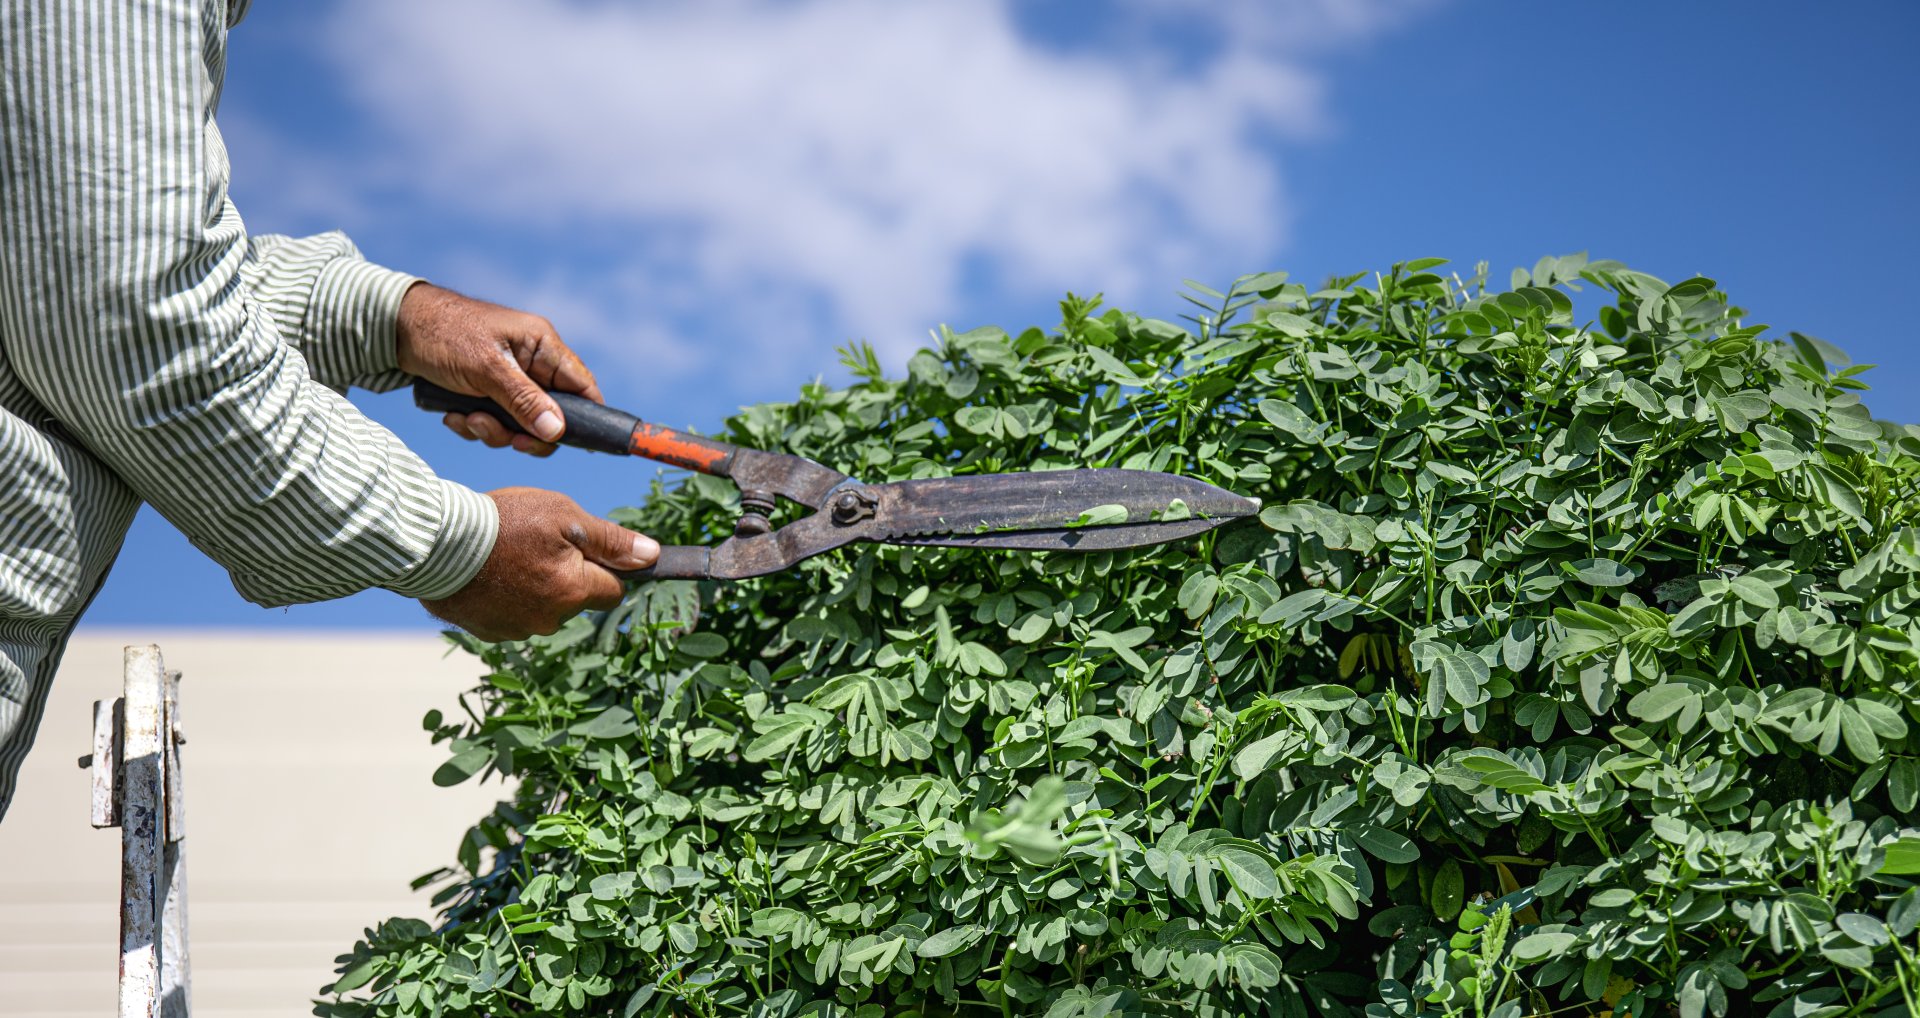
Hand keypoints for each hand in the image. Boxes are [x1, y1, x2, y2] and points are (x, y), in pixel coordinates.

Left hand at [396, 282, 600, 456]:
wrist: (394, 330)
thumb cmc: (443, 335)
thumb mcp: (486, 369)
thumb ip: (524, 401)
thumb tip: (558, 432)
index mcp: (542, 346)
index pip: (583, 386)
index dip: (587, 417)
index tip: (575, 443)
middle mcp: (531, 364)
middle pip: (552, 415)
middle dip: (525, 432)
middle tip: (507, 439)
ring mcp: (509, 379)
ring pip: (520, 424)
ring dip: (494, 431)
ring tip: (466, 420)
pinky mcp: (486, 392)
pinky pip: (495, 422)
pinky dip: (474, 426)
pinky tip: (452, 415)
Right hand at [422, 488, 659, 640]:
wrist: (434, 544)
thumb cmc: (504, 522)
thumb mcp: (564, 516)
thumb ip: (610, 540)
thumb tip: (652, 556)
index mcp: (575, 592)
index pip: (613, 590)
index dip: (604, 566)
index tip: (585, 548)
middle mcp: (550, 620)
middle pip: (577, 599)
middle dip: (567, 575)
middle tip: (537, 542)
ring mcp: (516, 630)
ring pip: (543, 608)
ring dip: (535, 586)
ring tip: (508, 555)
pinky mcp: (488, 632)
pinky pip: (511, 615)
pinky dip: (506, 596)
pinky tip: (489, 572)